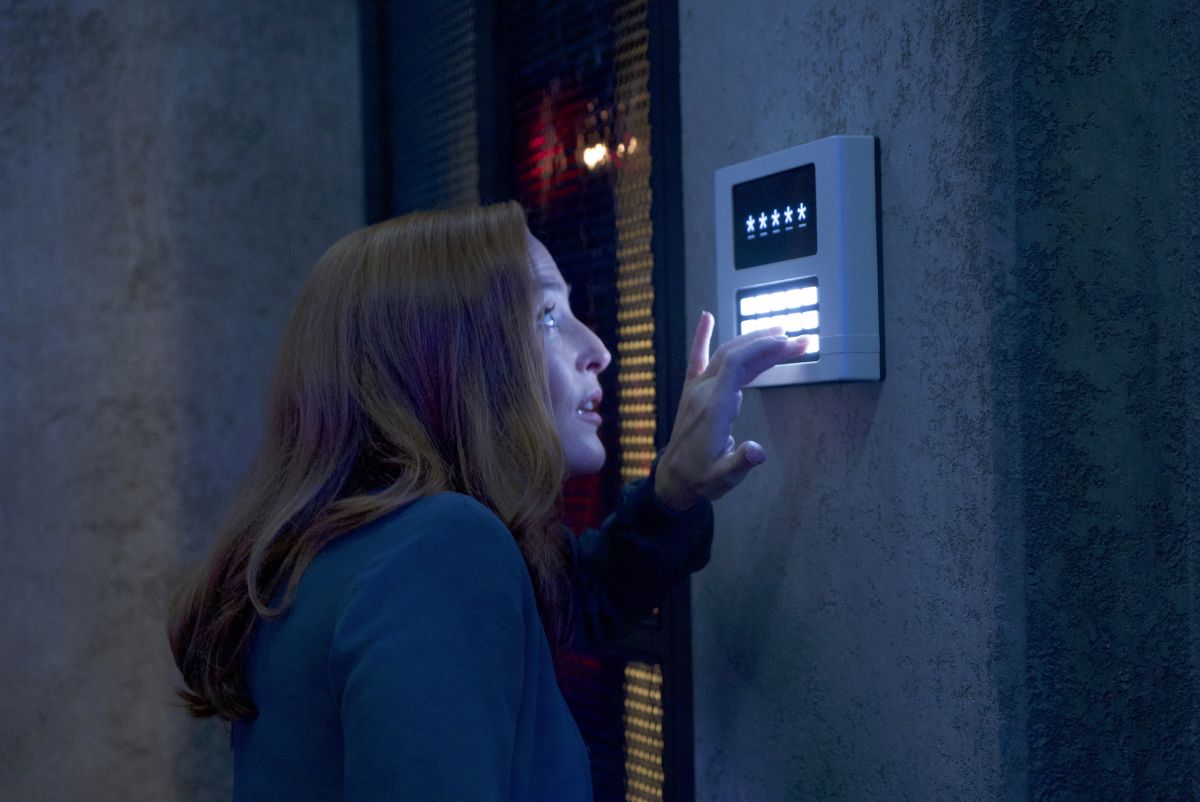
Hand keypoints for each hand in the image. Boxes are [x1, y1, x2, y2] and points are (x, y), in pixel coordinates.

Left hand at [654, 311, 808, 511]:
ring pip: (724, 354)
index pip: (736, 364)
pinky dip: (702, 336)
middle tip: (802, 341)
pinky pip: (696, 358)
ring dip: (753, 341)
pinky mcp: (692, 391)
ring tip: (782, 334)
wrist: (674, 478)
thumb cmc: (701, 478)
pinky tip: (707, 317)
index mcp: (713, 407)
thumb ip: (740, 463)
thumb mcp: (722, 478)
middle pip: (736, 355)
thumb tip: (757, 452)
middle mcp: (703, 392)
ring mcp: (696, 389)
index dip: (762, 348)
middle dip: (769, 344)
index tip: (788, 343)